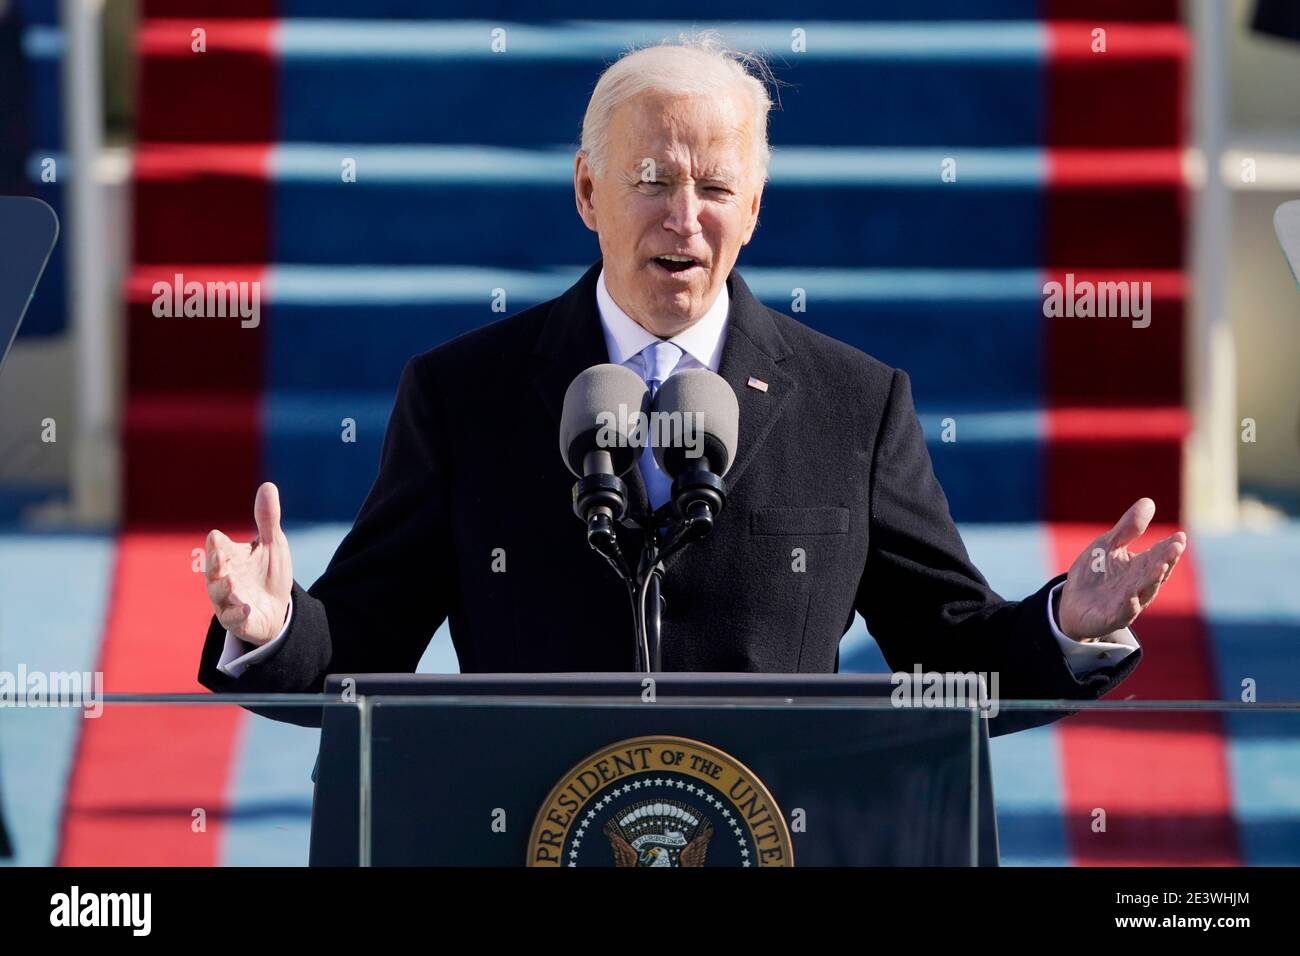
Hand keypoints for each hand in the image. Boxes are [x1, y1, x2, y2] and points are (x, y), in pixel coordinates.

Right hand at [203, 482, 292, 645]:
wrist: (277, 607)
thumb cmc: (268, 572)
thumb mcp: (272, 544)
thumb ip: (267, 519)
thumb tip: (268, 485)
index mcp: (228, 557)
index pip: (217, 547)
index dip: (217, 544)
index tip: (217, 538)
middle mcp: (222, 578)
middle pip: (212, 570)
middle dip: (214, 565)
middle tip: (220, 559)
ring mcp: (227, 601)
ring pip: (219, 595)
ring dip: (224, 589)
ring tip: (232, 584)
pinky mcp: (237, 620)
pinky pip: (233, 619)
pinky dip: (238, 614)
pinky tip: (247, 607)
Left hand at [1058, 497, 1185, 640]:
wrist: (1073, 603)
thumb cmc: (1095, 573)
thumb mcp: (1108, 546)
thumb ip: (1127, 529)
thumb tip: (1149, 501)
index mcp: (1140, 568)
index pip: (1159, 555)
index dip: (1169, 547)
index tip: (1179, 536)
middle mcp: (1139, 586)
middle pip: (1156, 572)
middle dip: (1166, 560)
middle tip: (1175, 546)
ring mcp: (1127, 603)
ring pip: (1144, 592)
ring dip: (1153, 580)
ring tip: (1160, 566)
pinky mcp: (1111, 617)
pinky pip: (1123, 612)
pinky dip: (1128, 605)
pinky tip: (1131, 595)